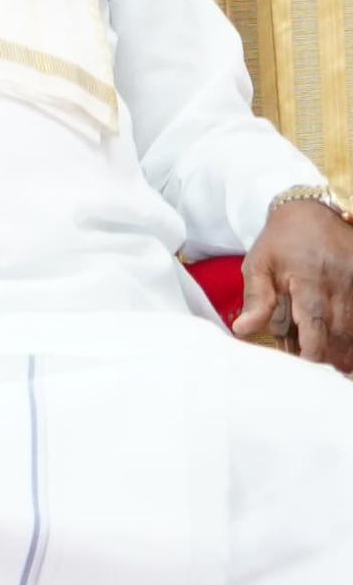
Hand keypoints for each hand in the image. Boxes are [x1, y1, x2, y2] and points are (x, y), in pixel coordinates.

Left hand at [236, 197, 352, 371]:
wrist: (314, 208)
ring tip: (342, 370)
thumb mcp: (259, 263)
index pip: (315, 322)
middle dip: (333, 357)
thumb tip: (243, 330)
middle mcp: (339, 283)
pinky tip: (350, 352)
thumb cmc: (281, 239)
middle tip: (324, 375)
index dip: (313, 350)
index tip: (306, 365)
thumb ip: (256, 299)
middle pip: (341, 331)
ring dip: (350, 351)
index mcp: (309, 280)